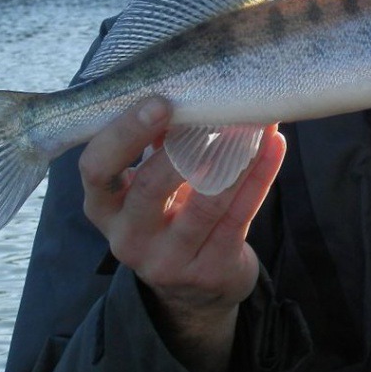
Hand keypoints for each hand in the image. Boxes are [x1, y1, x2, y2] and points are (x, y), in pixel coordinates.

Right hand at [79, 98, 285, 371]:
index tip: (158, 101)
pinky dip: (260, 176)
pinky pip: (240, 216)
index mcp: (103, 208)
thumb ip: (154, 144)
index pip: (95, 169)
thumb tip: (180, 82)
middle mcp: (127, 239)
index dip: (123, 134)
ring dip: (234, 157)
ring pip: (204, 204)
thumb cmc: (168, 216)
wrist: (195, 289)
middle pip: (147, 189)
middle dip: (180, 146)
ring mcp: (168, 261)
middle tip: (212, 108)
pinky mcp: (210, 271)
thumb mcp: (146, 187)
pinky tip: (275, 145)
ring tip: (255, 121)